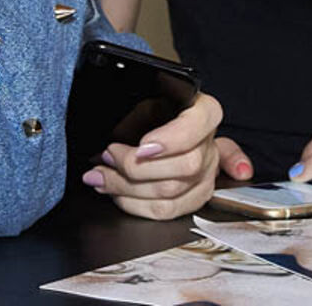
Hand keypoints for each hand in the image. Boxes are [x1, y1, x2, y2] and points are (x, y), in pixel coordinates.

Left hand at [82, 93, 233, 219]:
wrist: (157, 129)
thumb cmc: (149, 113)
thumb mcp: (143, 101)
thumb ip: (135, 117)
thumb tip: (115, 146)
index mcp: (204, 112)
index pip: (199, 125)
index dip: (171, 139)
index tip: (142, 146)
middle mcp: (209, 145)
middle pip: (186, 166)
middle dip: (137, 167)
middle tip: (108, 157)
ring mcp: (206, 174)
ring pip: (172, 193)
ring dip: (128, 188)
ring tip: (102, 176)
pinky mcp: (195, 197)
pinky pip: (167, 211)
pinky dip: (135, 204)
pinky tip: (117, 192)